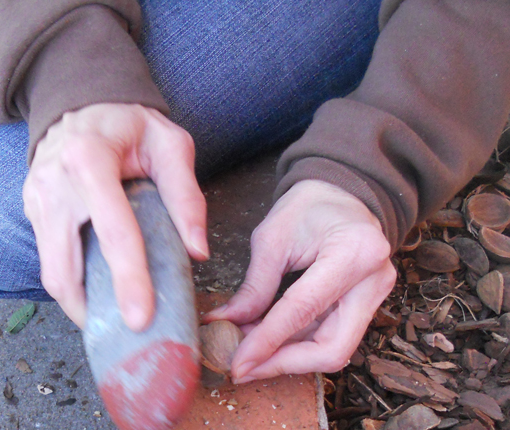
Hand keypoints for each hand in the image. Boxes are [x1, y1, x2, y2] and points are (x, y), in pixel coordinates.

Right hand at [23, 103, 208, 329]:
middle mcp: (53, 183)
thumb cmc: (130, 124)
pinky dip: (73, 284)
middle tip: (126, 333)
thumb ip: (186, 196)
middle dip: (94, 308)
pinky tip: (98, 294)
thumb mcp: (170, 146)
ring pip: (51, 272)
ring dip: (81, 304)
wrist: (83, 104)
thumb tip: (197, 252)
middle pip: (66, 266)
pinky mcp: (33, 209)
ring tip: (113, 320)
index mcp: (89, 160)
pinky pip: (50, 259)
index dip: (128, 278)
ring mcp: (37, 198)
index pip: (112, 230)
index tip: (142, 318)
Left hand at [204, 180, 395, 381]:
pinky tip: (268, 342)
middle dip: (283, 363)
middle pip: (332, 347)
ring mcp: (376, 295)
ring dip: (287, 356)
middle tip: (243, 368)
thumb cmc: (307, 207)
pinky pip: (332, 335)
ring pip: (333, 348)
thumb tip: (226, 323)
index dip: (267, 342)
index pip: (304, 310)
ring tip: (248, 353)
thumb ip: (254, 286)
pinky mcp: (368, 304)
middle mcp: (374, 280)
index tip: (237, 363)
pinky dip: (297, 343)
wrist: (340, 194)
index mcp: (353, 252)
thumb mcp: (272, 239)